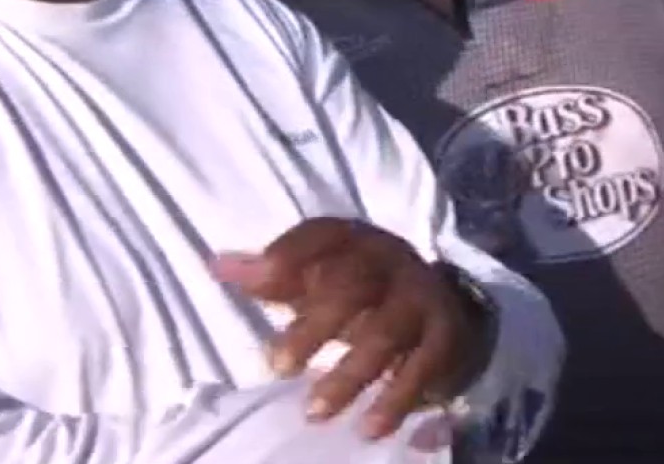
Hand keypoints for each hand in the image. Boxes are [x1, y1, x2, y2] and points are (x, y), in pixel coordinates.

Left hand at [215, 217, 488, 438]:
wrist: (448, 307)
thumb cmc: (366, 293)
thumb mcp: (323, 277)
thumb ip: (275, 276)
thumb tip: (216, 264)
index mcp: (357, 244)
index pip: (324, 235)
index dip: (292, 252)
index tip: (260, 277)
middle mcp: (393, 264)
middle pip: (354, 284)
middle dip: (315, 326)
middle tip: (276, 368)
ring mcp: (422, 300)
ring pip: (387, 332)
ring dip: (350, 374)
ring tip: (314, 412)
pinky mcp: (445, 338)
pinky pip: (423, 368)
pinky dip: (396, 399)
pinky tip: (369, 427)